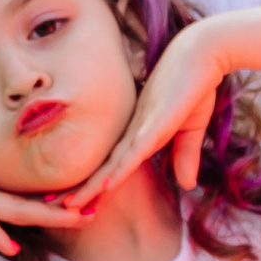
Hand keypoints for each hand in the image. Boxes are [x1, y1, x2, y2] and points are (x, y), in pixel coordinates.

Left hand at [52, 27, 226, 212]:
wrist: (206, 52)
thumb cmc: (196, 84)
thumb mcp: (191, 129)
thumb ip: (186, 155)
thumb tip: (187, 185)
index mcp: (140, 132)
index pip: (113, 164)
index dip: (96, 185)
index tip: (76, 202)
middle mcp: (134, 131)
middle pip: (104, 167)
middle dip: (82, 189)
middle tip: (54, 207)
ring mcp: (142, 127)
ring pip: (112, 165)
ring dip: (90, 187)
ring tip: (67, 206)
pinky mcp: (155, 124)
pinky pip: (133, 152)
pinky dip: (118, 170)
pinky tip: (104, 186)